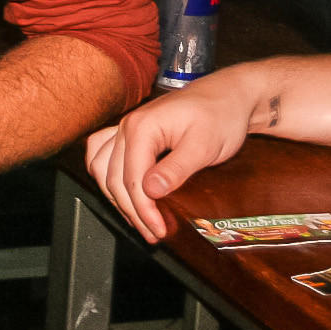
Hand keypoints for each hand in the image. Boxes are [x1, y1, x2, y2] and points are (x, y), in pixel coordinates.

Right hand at [85, 86, 251, 242]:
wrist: (229, 96)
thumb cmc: (220, 116)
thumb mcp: (204, 146)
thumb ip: (176, 168)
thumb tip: (150, 192)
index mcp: (141, 128)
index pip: (131, 179)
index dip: (143, 210)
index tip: (158, 231)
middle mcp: (127, 127)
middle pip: (113, 178)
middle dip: (131, 210)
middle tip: (152, 233)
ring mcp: (126, 128)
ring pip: (102, 168)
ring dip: (116, 197)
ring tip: (138, 219)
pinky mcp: (131, 132)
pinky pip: (102, 154)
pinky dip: (106, 176)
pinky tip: (119, 191)